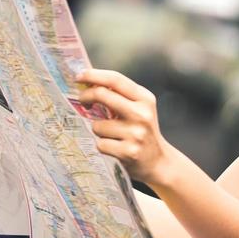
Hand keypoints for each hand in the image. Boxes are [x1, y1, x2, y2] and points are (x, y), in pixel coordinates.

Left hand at [75, 69, 173, 185]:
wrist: (158, 162)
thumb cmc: (142, 131)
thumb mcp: (139, 108)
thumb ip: (119, 95)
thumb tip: (88, 82)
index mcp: (145, 98)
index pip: (115, 79)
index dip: (93, 75)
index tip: (79, 77)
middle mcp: (142, 114)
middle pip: (102, 95)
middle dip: (86, 96)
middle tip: (82, 101)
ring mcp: (136, 134)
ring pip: (97, 125)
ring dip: (98, 130)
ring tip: (112, 136)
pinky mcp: (129, 152)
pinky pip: (100, 144)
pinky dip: (103, 146)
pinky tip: (115, 148)